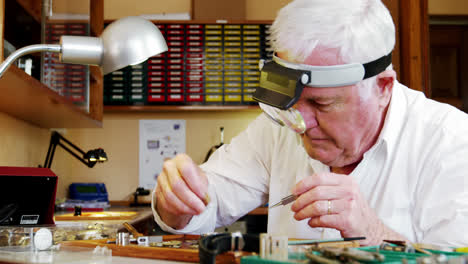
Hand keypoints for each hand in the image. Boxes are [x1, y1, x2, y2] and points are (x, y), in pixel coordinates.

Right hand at [154, 154, 208, 229]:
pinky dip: (179, 210)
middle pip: (177, 184)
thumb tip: (202, 197)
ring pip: (170, 196)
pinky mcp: (157, 192)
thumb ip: (202, 186)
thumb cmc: (194, 179)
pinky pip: (166, 204)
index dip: (195, 184)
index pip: (186, 169)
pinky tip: (188, 210)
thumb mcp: (202, 179)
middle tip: (201, 208)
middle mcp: (169, 167)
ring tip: (196, 210)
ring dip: (185, 207)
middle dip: (191, 199)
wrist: (184, 183)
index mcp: (181, 159)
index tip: (204, 196)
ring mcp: (161, 179)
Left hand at [291, 172, 405, 244]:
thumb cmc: (352, 211)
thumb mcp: (343, 194)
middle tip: (294, 207)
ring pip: (317, 206)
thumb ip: (325, 190)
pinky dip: (313, 222)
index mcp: (346, 181)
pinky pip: (323, 219)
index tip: (294, 192)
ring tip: (299, 216)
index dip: (303, 184)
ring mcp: (349, 205)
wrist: (369, 228)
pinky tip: (312, 222)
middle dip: (301, 201)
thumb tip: (300, 192)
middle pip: (316, 192)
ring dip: (304, 212)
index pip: (319, 178)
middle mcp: (349, 191)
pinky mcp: (347, 220)